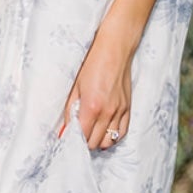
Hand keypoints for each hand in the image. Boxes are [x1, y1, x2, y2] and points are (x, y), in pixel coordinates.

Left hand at [58, 24, 134, 150]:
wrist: (114, 50)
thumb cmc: (93, 64)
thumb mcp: (75, 87)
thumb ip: (69, 111)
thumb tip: (64, 130)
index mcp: (91, 106)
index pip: (82, 136)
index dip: (73, 140)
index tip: (69, 138)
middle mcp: (107, 112)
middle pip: (95, 142)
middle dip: (85, 142)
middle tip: (79, 135)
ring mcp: (119, 111)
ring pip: (109, 141)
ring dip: (99, 141)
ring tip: (92, 133)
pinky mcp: (128, 109)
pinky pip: (122, 132)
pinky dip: (113, 136)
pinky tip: (105, 131)